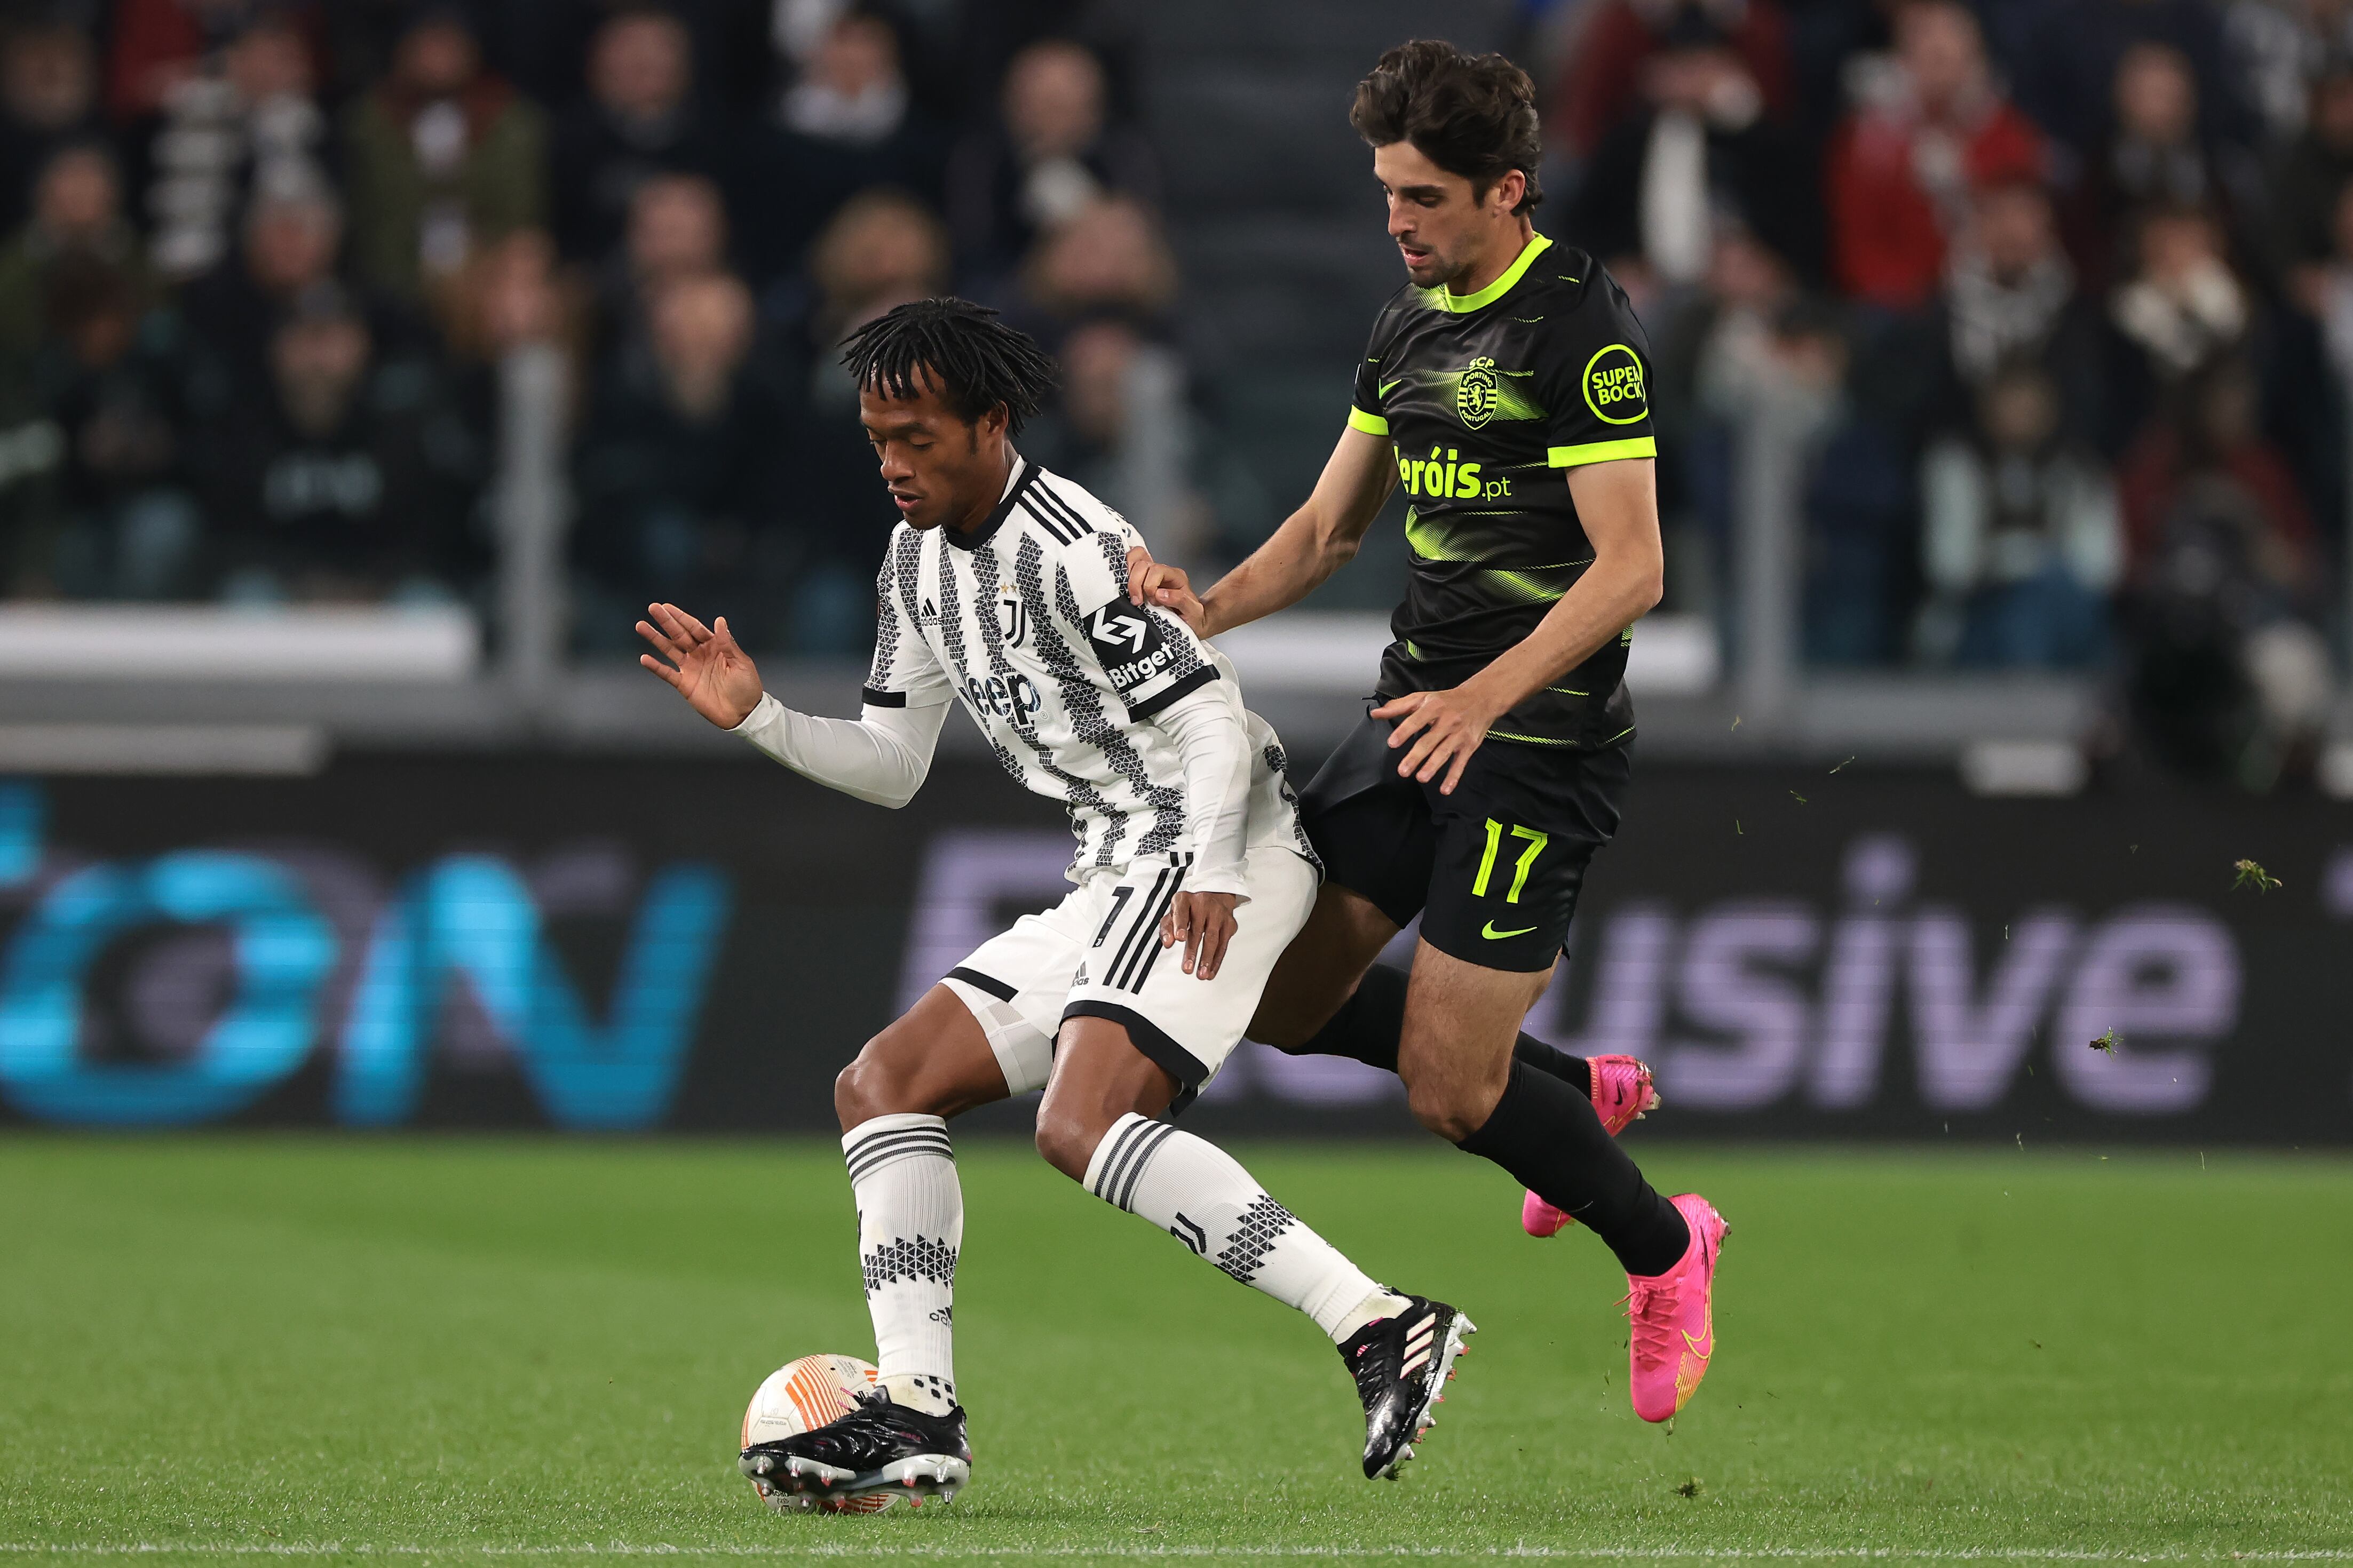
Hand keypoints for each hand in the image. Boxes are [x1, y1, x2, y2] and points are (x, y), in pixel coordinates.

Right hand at [636, 602, 763, 728]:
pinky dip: (656, 667)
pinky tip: (644, 658)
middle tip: (652, 608)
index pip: (695, 628)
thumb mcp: (741, 663)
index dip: (681, 617)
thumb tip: (719, 620)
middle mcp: (700, 654)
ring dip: (655, 639)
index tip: (667, 606)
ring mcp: (691, 669)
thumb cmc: (747, 687)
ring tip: (641, 626)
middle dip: (666, 622)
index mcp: (714, 646)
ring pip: (669, 650)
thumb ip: (727, 643)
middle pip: (679, 635)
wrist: (743, 714)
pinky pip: (667, 674)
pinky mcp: (685, 685)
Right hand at [1125, 545, 1206, 635]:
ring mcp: (1149, 575)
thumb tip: (1161, 594)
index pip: (1157, 570)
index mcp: (1176, 577)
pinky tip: (1123, 589)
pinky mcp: (1140, 582)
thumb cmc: (1192, 617)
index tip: (1151, 601)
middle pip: (1142, 563)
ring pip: (1132, 561)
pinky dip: (1122, 576)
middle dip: (1135, 583)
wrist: (1191, 623)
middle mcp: (1162, 573)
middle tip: (1138, 601)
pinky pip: (1127, 569)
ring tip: (1133, 597)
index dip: (1149, 585)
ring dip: (1128, 579)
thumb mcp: (1193, 612)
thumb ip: (1181, 601)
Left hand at [1160, 889, 1239, 979]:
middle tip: (1187, 968)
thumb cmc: (1190, 908)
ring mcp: (1219, 913)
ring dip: (1207, 959)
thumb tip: (1168, 943)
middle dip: (1192, 951)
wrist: (1216, 895)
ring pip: (1214, 939)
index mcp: (1185, 900)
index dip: (1180, 925)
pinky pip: (1223, 945)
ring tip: (1201, 974)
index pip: (1181, 912)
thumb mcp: (1174, 912)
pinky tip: (1211, 971)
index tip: (1179, 938)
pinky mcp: (1230, 923)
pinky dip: (1217, 960)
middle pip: (1198, 930)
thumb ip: (1167, 927)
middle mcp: (1203, 904)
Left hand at [1370, 684, 1500, 795]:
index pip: (1417, 719)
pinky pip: (1461, 763)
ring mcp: (1459, 734)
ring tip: (1421, 778)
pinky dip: (1454, 777)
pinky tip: (1445, 788)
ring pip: (1444, 752)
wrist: (1481, 699)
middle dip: (1416, 756)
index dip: (1404, 731)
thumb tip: (1376, 713)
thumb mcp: (1422, 698)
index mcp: (1434, 707)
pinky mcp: (1469, 745)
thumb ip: (1398, 707)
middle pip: (1429, 740)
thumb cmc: (1448, 700)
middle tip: (1403, 770)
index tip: (1393, 743)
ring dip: (1433, 766)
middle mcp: (1447, 721)